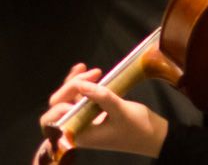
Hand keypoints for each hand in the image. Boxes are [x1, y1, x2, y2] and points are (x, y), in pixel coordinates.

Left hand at [38, 63, 168, 159]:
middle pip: (59, 106)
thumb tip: (81, 84)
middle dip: (70, 87)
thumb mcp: (121, 111)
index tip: (81, 89)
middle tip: (92, 73)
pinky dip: (82, 84)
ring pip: (68, 99)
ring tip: (95, 71)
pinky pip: (79, 97)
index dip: (60, 104)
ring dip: (77, 82)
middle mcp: (77, 128)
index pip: (54, 120)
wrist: (154, 135)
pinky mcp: (92, 113)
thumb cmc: (138, 129)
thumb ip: (101, 97)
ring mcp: (84, 120)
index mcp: (80, 135)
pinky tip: (89, 71)